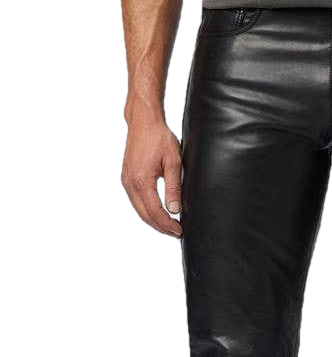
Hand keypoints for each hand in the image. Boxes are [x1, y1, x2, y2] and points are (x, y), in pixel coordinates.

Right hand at [121, 116, 182, 238]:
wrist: (143, 122)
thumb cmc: (159, 138)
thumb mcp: (173, 163)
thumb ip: (174, 188)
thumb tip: (175, 210)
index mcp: (142, 181)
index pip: (155, 212)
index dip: (168, 224)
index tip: (179, 231)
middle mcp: (130, 184)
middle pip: (145, 215)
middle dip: (161, 227)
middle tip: (176, 233)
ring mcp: (126, 182)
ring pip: (139, 210)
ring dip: (154, 221)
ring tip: (170, 227)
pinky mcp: (127, 179)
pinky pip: (137, 202)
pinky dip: (147, 211)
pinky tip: (158, 214)